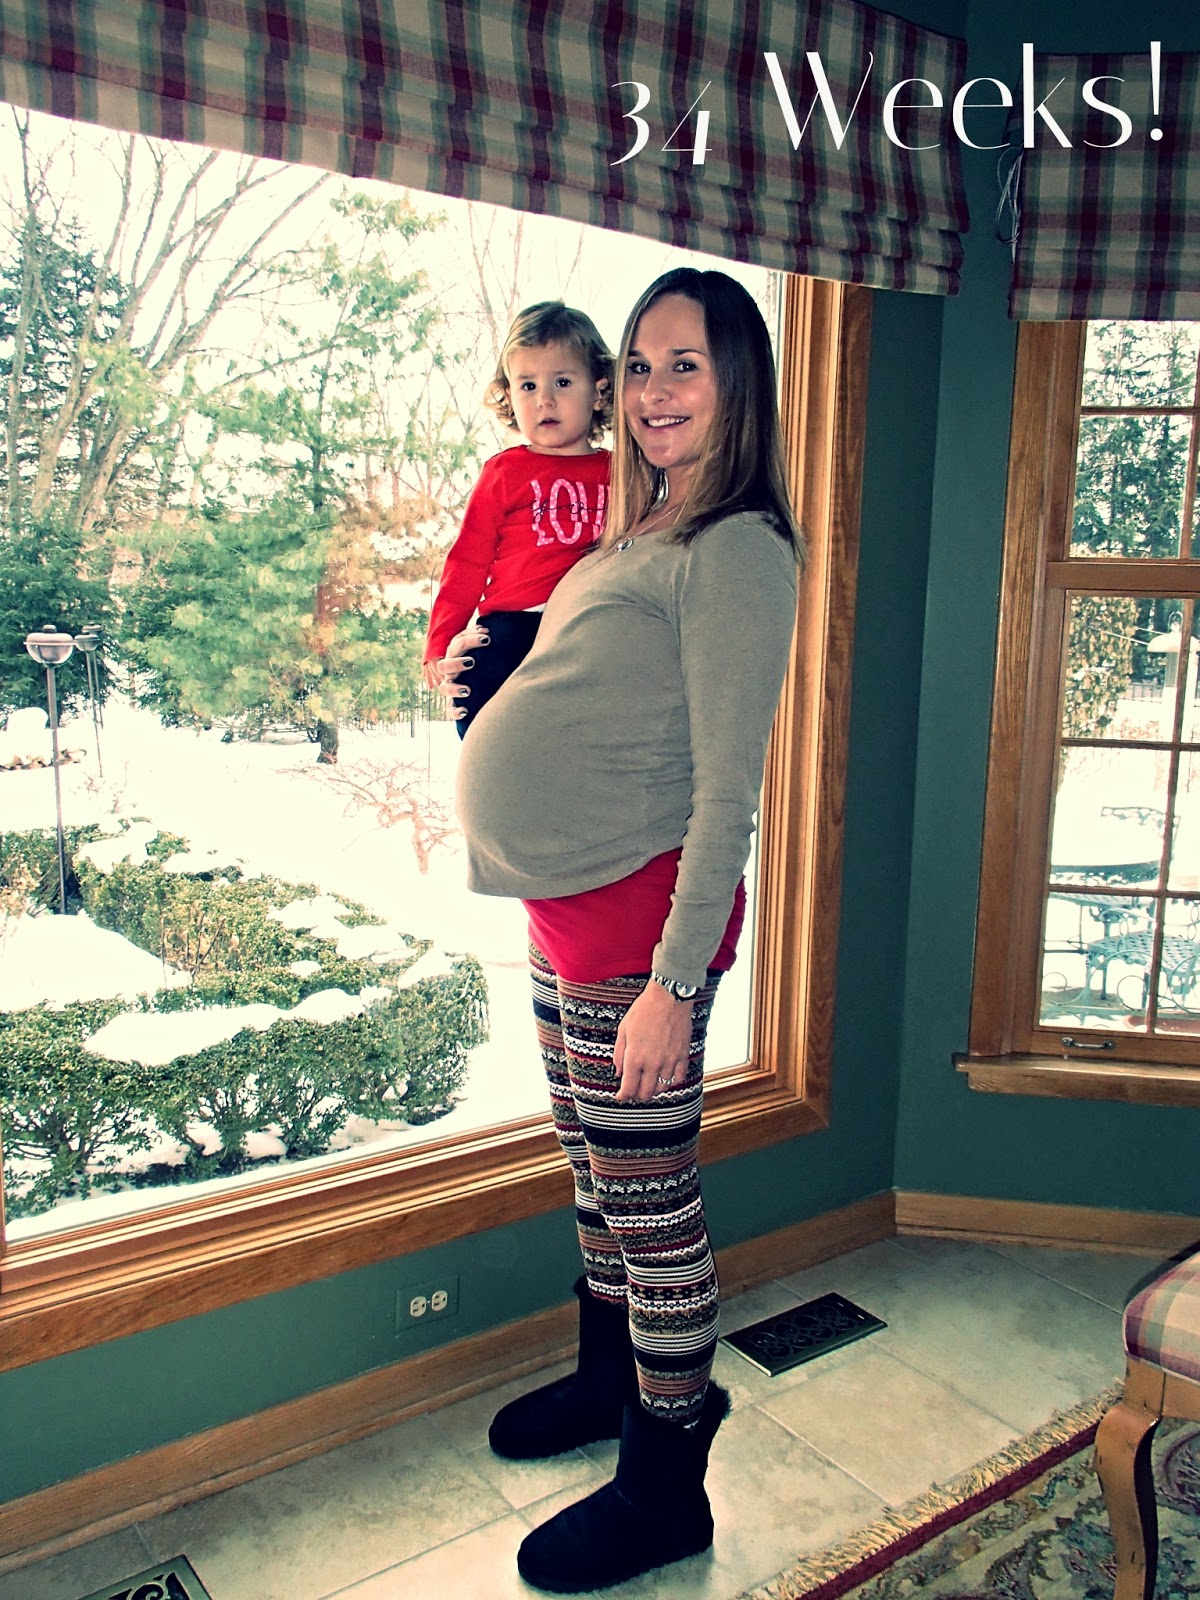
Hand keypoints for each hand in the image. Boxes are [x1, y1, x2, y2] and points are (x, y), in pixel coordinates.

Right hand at [425, 624, 488, 715]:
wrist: (487, 686)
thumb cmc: (487, 661)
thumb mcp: (487, 650)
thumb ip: (484, 640)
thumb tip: (487, 631)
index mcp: (457, 654)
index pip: (457, 643)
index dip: (469, 639)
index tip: (487, 638)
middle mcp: (451, 671)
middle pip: (444, 665)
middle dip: (456, 663)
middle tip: (472, 663)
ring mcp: (451, 688)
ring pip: (444, 688)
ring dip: (454, 688)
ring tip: (468, 690)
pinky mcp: (455, 704)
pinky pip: (450, 710)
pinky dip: (456, 711)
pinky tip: (466, 711)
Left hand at [613, 981, 694, 1102]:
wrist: (668, 998)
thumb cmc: (643, 1010)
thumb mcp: (623, 1030)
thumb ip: (618, 1054)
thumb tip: (618, 1073)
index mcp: (635, 1058)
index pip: (628, 1088)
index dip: (623, 1096)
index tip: (620, 1096)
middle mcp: (652, 1064)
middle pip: (646, 1093)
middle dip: (637, 1095)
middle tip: (634, 1090)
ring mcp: (670, 1061)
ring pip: (662, 1088)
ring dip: (654, 1089)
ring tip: (649, 1083)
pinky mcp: (683, 1055)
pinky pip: (679, 1078)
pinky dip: (671, 1081)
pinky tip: (666, 1077)